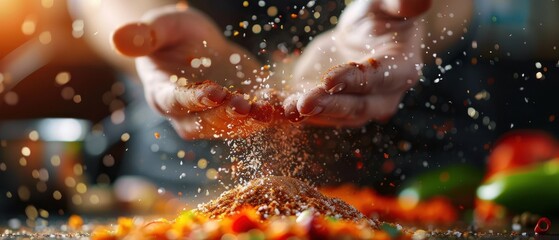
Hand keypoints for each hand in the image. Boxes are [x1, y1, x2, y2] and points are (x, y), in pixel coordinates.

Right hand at [112, 5, 278, 138]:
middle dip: (226, 117)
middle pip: (205, 124)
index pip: (176, 102)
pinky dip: (270, 115)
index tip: (213, 92)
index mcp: (163, 94)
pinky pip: (253, 119)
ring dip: (252, 121)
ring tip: (270, 110)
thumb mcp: (159, 28)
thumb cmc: (171, 35)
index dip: (194, 100)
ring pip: (232, 127)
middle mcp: (188, 114)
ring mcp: (215, 117)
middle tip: (244, 106)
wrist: (194, 45)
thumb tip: (119, 38)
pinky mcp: (238, 112)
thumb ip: (144, 35)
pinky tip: (285, 105)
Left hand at [284, 0, 430, 126]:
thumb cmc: (379, 18)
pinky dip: (293, 112)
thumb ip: (400, 4)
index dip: (355, 80)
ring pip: (334, 115)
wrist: (361, 37)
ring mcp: (356, 107)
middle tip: (304, 102)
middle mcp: (382, 96)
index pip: (379, 78)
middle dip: (329, 105)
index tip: (330, 78)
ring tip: (287, 108)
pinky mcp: (332, 109)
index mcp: (401, 70)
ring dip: (310, 114)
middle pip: (357, 106)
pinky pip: (313, 115)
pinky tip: (273, 107)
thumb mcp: (385, 6)